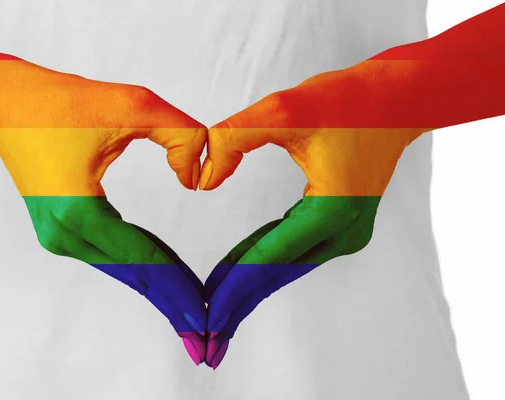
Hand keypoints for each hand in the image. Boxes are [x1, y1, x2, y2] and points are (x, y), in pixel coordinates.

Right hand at [0, 69, 207, 363]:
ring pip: (124, 270)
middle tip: (206, 335)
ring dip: (159, 289)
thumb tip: (200, 180)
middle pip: (134, 275)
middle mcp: (64, 235)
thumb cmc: (62, 102)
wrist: (6, 106)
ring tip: (192, 316)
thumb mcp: (132, 104)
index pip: (143, 258)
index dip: (179, 287)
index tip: (208, 317)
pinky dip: (142, 268)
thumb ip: (181, 136)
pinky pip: (112, 256)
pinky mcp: (61, 232)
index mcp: (78, 212)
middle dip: (172, 303)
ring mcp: (59, 238)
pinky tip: (166, 281)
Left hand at [199, 67, 421, 367]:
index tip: (205, 310)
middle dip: (239, 299)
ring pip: (285, 266)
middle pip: (278, 273)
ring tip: (215, 308)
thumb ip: (236, 138)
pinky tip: (237, 269)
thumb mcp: (285, 110)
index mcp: (332, 210)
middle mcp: (343, 232)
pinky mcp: (339, 225)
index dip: (234, 284)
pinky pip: (292, 249)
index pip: (270, 257)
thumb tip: (201, 180)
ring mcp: (345, 232)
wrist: (394, 98)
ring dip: (250, 284)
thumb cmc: (347, 99)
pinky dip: (263, 259)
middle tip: (205, 331)